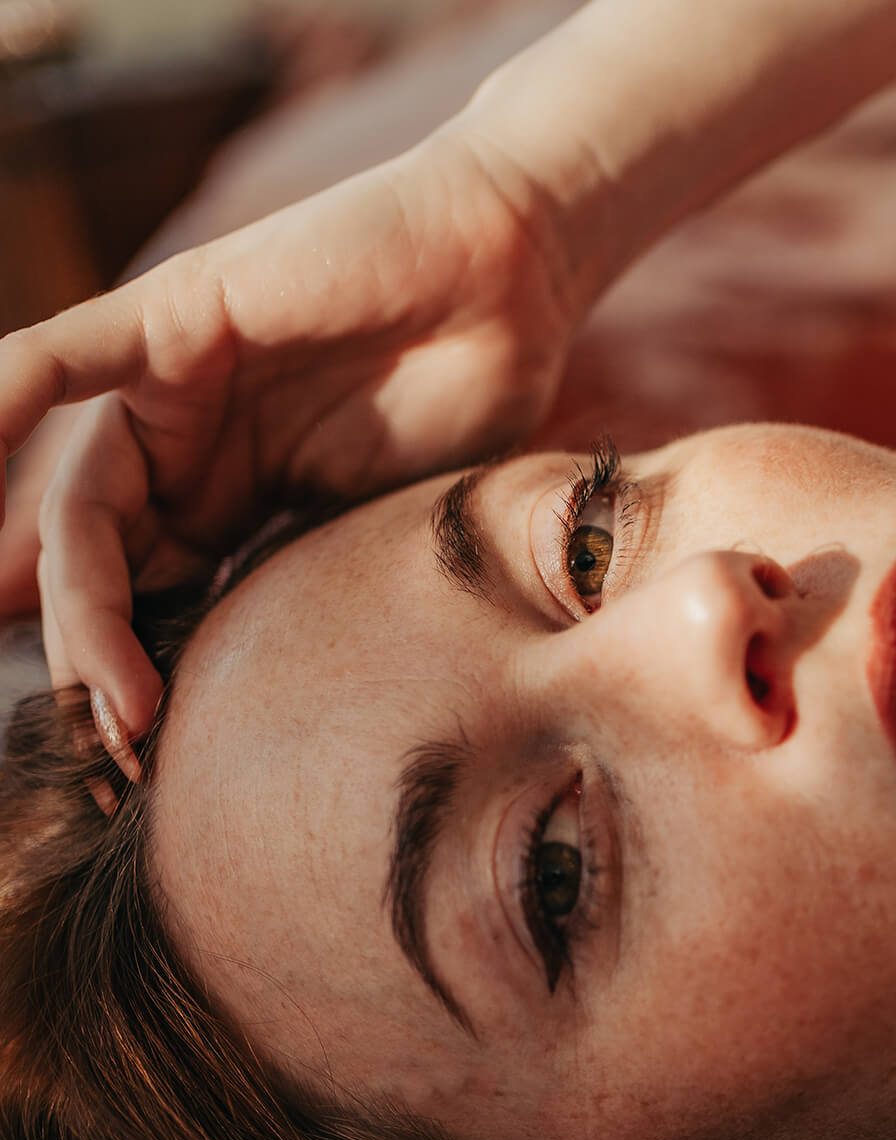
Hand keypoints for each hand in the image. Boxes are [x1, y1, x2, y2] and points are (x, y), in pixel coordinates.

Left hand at [0, 128, 576, 738]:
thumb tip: (307, 715)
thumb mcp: (395, 526)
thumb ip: (325, 586)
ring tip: (107, 697)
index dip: (140, 682)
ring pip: (81, 503)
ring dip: (81, 604)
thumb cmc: (480, 394)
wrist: (512, 276)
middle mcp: (189, 443)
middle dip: (100, 665)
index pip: (154, 597)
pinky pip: (49, 367)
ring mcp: (174, 381)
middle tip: (124, 752)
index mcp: (236, 496)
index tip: (153, 772)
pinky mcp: (170, 317)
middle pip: (105, 565)